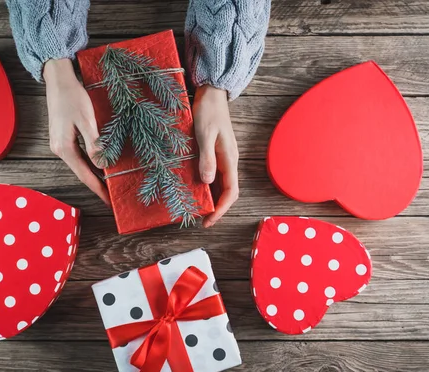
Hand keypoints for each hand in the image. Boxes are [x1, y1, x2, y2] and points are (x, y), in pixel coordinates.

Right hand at [43, 59, 110, 205]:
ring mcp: (59, 144)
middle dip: (96, 185)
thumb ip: (94, 144)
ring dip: (93, 175)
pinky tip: (98, 166)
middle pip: (81, 172)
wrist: (58, 80)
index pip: (84, 175)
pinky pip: (78, 156)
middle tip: (111, 197)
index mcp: (64, 148)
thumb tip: (102, 164)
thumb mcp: (86, 120)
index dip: (97, 189)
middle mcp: (59, 149)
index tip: (108, 201)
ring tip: (107, 185)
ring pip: (79, 165)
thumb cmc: (73, 97)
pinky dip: (89, 164)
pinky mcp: (62, 138)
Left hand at [193, 85, 238, 227]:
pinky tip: (196, 189)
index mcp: (230, 158)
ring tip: (198, 208)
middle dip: (217, 208)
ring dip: (212, 198)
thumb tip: (208, 182)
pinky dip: (207, 186)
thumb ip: (207, 157)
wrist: (212, 93)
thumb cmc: (208, 111)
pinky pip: (214, 175)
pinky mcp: (216, 153)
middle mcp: (229, 161)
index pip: (231, 192)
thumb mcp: (204, 134)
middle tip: (202, 220)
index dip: (221, 209)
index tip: (209, 220)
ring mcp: (224, 157)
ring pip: (221, 184)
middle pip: (228, 192)